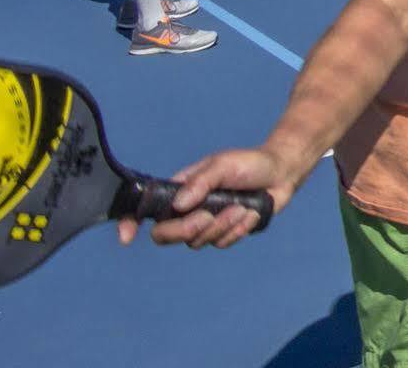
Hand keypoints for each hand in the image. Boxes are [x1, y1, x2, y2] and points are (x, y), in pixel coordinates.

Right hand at [116, 147, 296, 249]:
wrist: (281, 172)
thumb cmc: (249, 163)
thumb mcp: (222, 165)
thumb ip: (200, 183)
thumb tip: (180, 205)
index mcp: (178, 191)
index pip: (146, 209)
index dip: (130, 223)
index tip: (126, 237)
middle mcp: (187, 210)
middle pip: (165, 235)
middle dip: (186, 230)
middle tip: (208, 215)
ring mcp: (205, 224)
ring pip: (196, 242)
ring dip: (221, 226)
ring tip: (241, 206)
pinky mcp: (225, 233)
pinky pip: (221, 244)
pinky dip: (237, 230)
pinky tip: (250, 213)